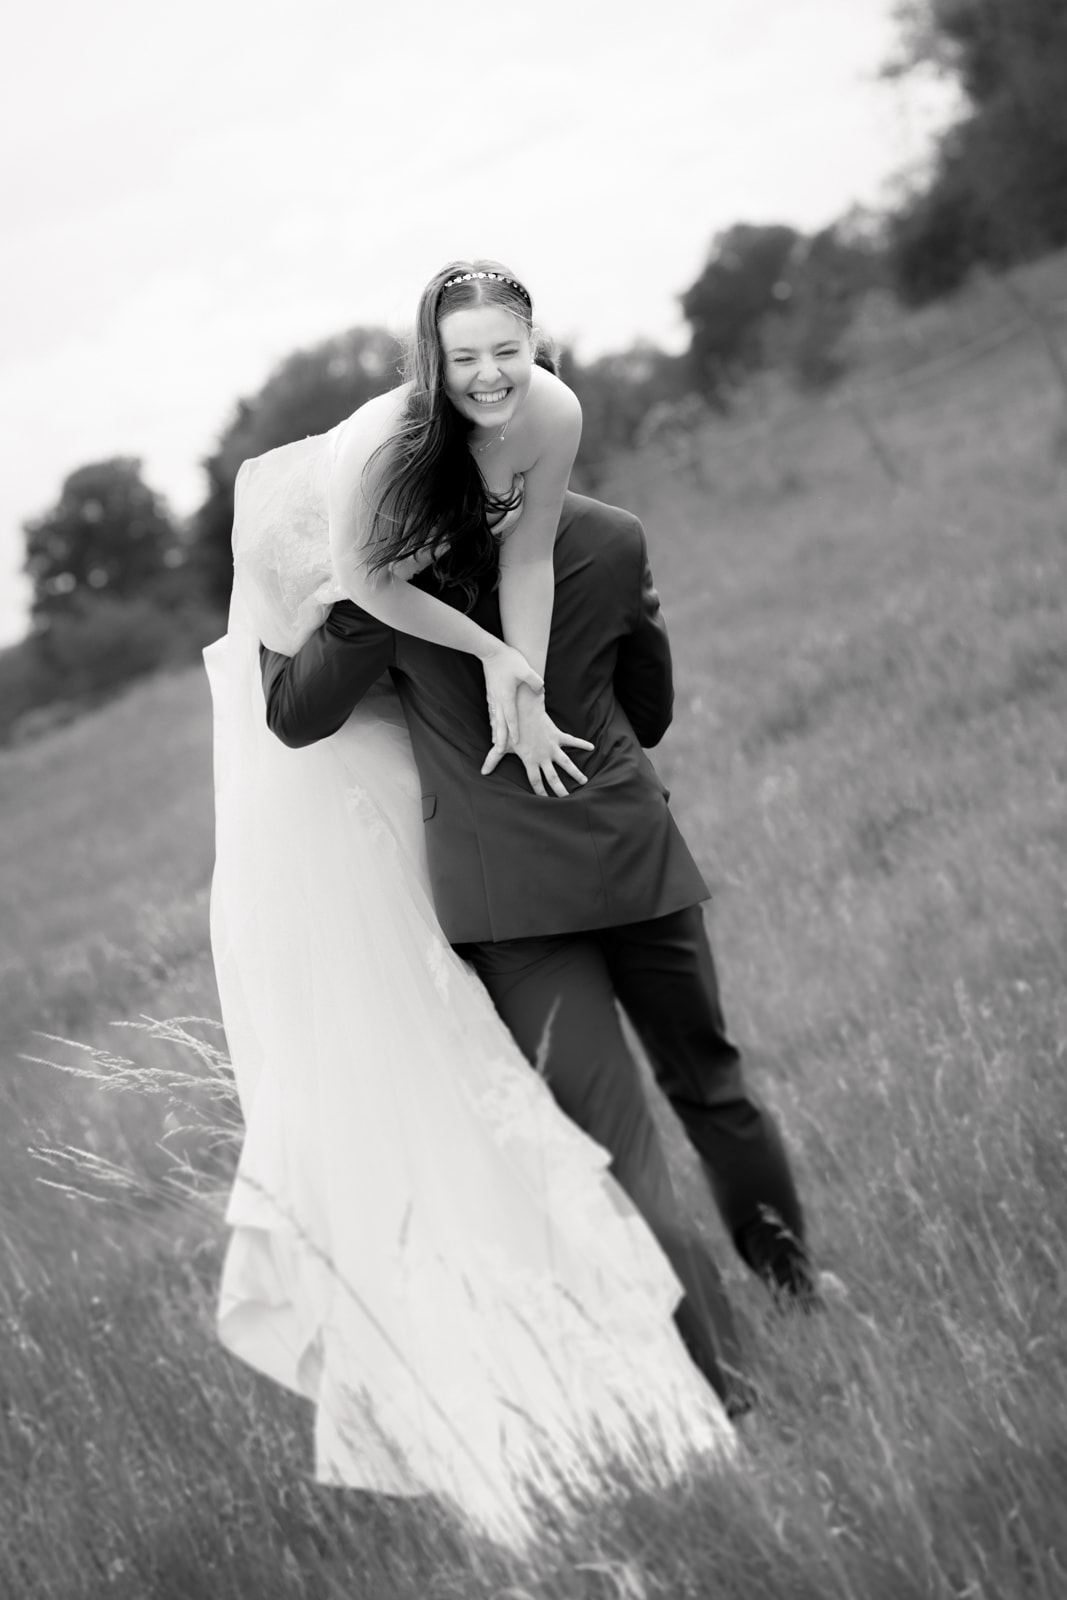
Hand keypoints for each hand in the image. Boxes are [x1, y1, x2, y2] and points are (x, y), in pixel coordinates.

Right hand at [481, 644, 544, 750]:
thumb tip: (541, 690)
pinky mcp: (491, 692)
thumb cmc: (508, 660)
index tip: (514, 743)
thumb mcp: (525, 670)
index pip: (511, 718)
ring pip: (494, 718)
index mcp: (507, 697)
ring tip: (495, 741)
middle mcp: (498, 700)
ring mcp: (493, 697)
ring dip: (495, 730)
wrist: (490, 651)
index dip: (513, 731)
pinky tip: (493, 723)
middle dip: (499, 738)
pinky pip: (492, 710)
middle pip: (499, 723)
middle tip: (498, 750)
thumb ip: (535, 681)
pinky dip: (493, 720)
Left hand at [481, 683, 594, 797]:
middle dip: (561, 790)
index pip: (535, 782)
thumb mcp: (501, 746)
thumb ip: (493, 759)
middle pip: (553, 778)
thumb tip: (483, 772)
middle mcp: (543, 757)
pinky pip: (572, 741)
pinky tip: (592, 747)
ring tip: (584, 781)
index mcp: (530, 761)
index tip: (544, 802)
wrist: (523, 709)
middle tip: (568, 801)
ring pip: (567, 763)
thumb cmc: (511, 728)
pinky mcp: (558, 736)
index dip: (540, 793)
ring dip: (576, 772)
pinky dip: (582, 743)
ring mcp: (552, 747)